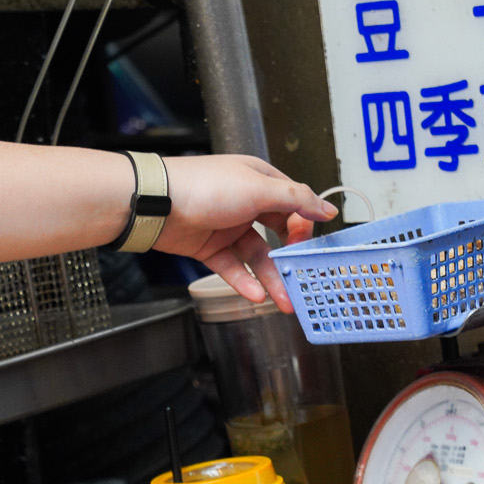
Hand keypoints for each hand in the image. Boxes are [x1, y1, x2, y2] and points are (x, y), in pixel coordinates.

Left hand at [153, 156, 335, 312]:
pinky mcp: (210, 247)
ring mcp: (227, 226)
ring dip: (270, 279)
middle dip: (291, 258)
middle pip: (278, 234)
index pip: (294, 205)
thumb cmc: (204, 186)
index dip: (304, 225)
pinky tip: (255, 296)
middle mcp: (246, 203)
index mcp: (260, 181)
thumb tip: (327, 208)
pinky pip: (233, 267)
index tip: (307, 244)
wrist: (156, 204)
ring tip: (283, 302)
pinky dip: (244, 282)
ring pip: (256, 257)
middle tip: (302, 278)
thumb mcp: (259, 188)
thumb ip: (296, 200)